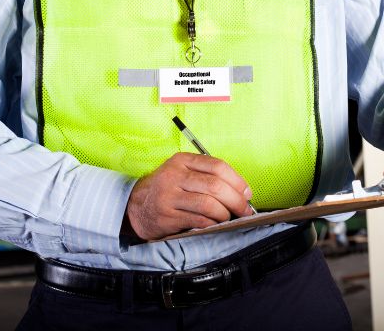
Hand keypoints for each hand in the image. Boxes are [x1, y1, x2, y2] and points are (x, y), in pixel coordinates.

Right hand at [123, 153, 253, 240]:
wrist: (136, 206)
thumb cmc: (168, 189)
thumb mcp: (182, 172)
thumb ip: (207, 176)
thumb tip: (241, 191)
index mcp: (182, 161)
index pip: (217, 166)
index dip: (237, 180)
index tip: (247, 193)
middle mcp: (174, 176)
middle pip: (215, 186)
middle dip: (236, 200)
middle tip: (244, 209)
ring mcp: (169, 196)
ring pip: (208, 204)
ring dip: (224, 213)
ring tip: (228, 217)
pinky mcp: (167, 216)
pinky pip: (198, 220)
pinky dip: (212, 223)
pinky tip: (215, 224)